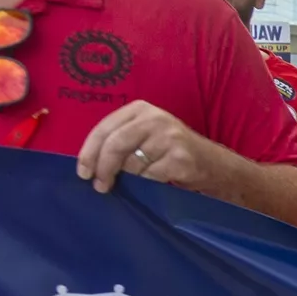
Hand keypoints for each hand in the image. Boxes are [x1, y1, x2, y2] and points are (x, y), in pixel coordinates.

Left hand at [76, 101, 221, 193]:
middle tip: (99, 186)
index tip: (83, 172)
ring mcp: (169, 137)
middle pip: (115, 145)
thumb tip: (89, 163)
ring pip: (132, 163)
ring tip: (141, 178)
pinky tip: (157, 179)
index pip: (104, 129)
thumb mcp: (145, 135)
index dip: (89, 152)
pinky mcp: (179, 158)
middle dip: (103, 168)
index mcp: (140, 109)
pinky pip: (149, 176)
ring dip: (130, 177)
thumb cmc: (171, 151)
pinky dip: (147, 183)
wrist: (213, 164)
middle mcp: (155, 118)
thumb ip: (120, 139)